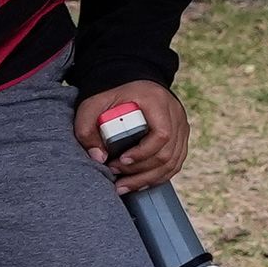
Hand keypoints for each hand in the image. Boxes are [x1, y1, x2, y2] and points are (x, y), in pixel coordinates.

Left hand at [77, 81, 191, 190]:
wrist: (131, 79)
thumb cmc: (111, 92)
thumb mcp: (93, 104)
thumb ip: (86, 128)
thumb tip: (98, 158)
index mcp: (157, 102)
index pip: (162, 134)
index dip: (143, 153)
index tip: (121, 161)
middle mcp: (175, 114)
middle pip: (168, 153)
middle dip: (141, 172)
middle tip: (117, 178)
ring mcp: (181, 126)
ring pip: (173, 162)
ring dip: (148, 179)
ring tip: (125, 186)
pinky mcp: (180, 137)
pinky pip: (175, 163)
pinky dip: (158, 176)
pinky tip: (140, 183)